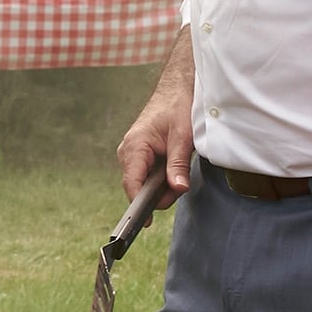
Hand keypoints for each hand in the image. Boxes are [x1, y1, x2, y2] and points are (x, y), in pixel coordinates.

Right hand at [115, 94, 192, 211]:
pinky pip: (148, 177)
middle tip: (181, 183)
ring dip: (163, 185)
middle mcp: (129, 153)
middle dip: (160, 193)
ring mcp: (133, 155)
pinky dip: (162, 178)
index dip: (137, 204)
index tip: (144, 222)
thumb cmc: (177, 107)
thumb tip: (178, 189)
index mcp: (135, 146)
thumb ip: (178, 164)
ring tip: (179, 170)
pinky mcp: (140, 157)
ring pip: (145, 184)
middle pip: (138, 188)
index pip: (131, 183)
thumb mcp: (183, 136)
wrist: (176, 90)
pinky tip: (173, 168)